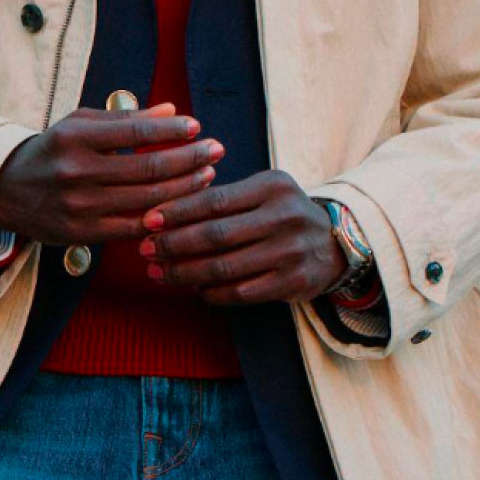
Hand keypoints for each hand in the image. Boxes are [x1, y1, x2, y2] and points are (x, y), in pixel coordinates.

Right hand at [0, 102, 222, 245]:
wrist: (5, 190)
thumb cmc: (52, 150)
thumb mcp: (79, 124)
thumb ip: (125, 119)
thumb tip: (172, 111)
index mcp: (75, 138)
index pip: (135, 132)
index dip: (171, 130)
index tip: (197, 126)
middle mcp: (76, 172)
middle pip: (147, 168)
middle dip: (189, 159)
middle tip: (216, 150)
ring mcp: (79, 206)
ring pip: (146, 200)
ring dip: (183, 188)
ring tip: (207, 175)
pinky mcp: (82, 233)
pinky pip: (133, 227)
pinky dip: (162, 217)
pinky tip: (184, 207)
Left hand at [137, 169, 348, 304]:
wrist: (334, 244)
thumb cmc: (282, 214)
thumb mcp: (263, 192)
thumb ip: (224, 198)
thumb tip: (164, 212)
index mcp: (272, 186)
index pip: (215, 200)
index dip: (177, 212)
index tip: (148, 221)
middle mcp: (284, 217)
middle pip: (216, 235)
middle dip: (174, 244)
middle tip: (145, 250)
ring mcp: (290, 252)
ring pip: (224, 267)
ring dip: (185, 272)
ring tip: (159, 272)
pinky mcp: (293, 282)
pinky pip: (241, 292)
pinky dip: (212, 292)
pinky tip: (194, 288)